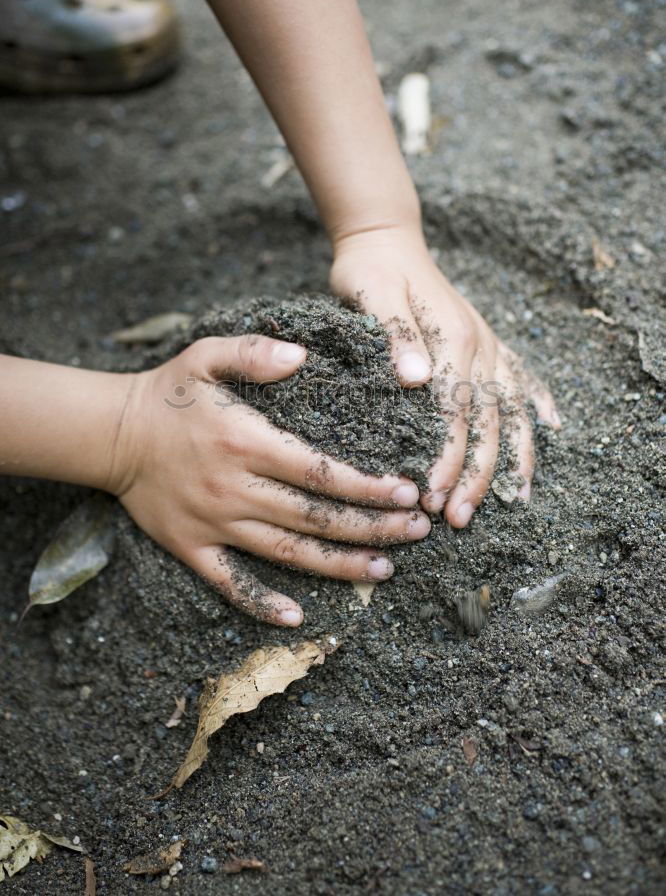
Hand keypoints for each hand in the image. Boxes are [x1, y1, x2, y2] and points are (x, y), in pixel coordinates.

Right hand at [113, 334, 429, 625]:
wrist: (110, 434)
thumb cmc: (167, 393)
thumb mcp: (205, 355)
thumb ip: (254, 351)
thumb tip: (303, 356)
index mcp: (245, 442)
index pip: (320, 471)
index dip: (368, 487)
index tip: (408, 491)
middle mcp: (234, 489)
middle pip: (316, 518)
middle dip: (372, 527)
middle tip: (418, 530)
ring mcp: (214, 524)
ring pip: (287, 554)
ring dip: (340, 565)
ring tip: (386, 570)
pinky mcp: (192, 548)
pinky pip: (231, 584)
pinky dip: (263, 604)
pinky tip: (298, 617)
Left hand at [330, 226, 559, 525]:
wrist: (385, 238)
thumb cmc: (369, 269)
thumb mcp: (369, 293)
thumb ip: (393, 334)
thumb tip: (416, 382)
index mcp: (451, 336)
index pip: (454, 410)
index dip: (447, 456)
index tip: (433, 495)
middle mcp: (478, 342)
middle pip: (487, 419)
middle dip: (476, 472)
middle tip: (459, 518)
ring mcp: (487, 342)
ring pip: (510, 406)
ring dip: (509, 455)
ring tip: (513, 499)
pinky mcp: (485, 341)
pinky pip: (521, 376)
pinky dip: (536, 403)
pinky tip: (549, 429)